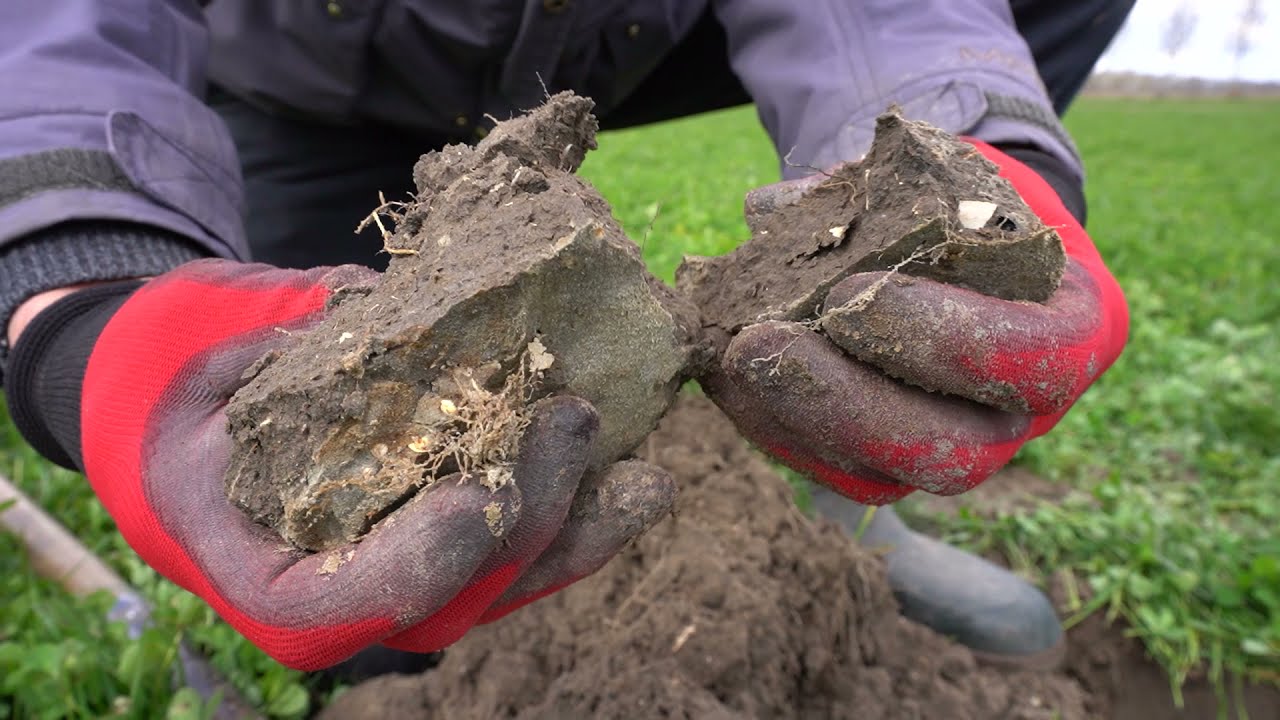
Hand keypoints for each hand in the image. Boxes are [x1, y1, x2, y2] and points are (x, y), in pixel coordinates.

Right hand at [7, 259, 673, 669]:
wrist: (187, 414)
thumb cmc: (177, 391)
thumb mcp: (195, 365)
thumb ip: (273, 346)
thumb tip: (368, 304)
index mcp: (269, 576)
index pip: (351, 602)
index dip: (423, 561)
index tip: (480, 499)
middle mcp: (346, 594)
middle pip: (456, 591)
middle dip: (529, 517)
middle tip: (575, 422)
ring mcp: (403, 572)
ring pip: (505, 580)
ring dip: (580, 531)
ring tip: (645, 482)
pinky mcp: (444, 537)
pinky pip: (519, 544)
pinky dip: (576, 514)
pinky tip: (634, 477)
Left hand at [701, 141, 1128, 503]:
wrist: (965, 244)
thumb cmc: (967, 202)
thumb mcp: (949, 172)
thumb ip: (880, 186)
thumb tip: (769, 210)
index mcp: (1072, 330)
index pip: (1037, 361)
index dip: (947, 339)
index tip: (854, 295)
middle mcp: (1021, 412)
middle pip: (955, 453)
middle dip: (850, 402)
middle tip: (762, 342)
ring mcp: (956, 447)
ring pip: (885, 477)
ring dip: (796, 420)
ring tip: (729, 357)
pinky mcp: (891, 464)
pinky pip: (833, 470)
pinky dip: (772, 425)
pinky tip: (725, 377)